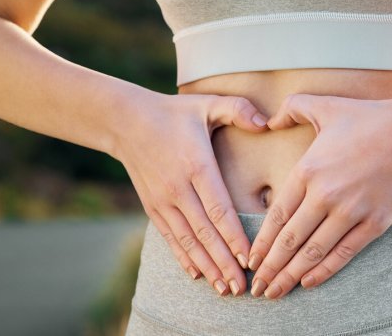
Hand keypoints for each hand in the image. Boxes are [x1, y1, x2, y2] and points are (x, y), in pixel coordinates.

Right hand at [111, 90, 268, 295]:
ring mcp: (162, 200)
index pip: (219, 208)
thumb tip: (266, 122)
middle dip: (224, 262)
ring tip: (224, 288)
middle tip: (243, 286)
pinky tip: (197, 275)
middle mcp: (178, 188)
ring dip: (207, 267)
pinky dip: (184, 258)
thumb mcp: (207, 104)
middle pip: (205, 232)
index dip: (234, 236)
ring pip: (188, 241)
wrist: (124, 121)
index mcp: (196, 164)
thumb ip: (239, 110)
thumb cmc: (174, 113)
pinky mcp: (152, 207)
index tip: (249, 258)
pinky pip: (170, 238)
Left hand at [247, 93, 391, 298]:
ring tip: (274, 292)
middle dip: (269, 267)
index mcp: (308, 170)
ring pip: (312, 253)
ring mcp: (350, 212)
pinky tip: (308, 283)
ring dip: (290, 276)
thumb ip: (292, 108)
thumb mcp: (325, 105)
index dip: (261, 242)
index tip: (250, 259)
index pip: (276, 216)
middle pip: (289, 241)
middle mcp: (324, 196)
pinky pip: (343, 253)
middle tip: (256, 288)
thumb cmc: (369, 118)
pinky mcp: (373, 224)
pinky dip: (323, 271)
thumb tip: (267, 120)